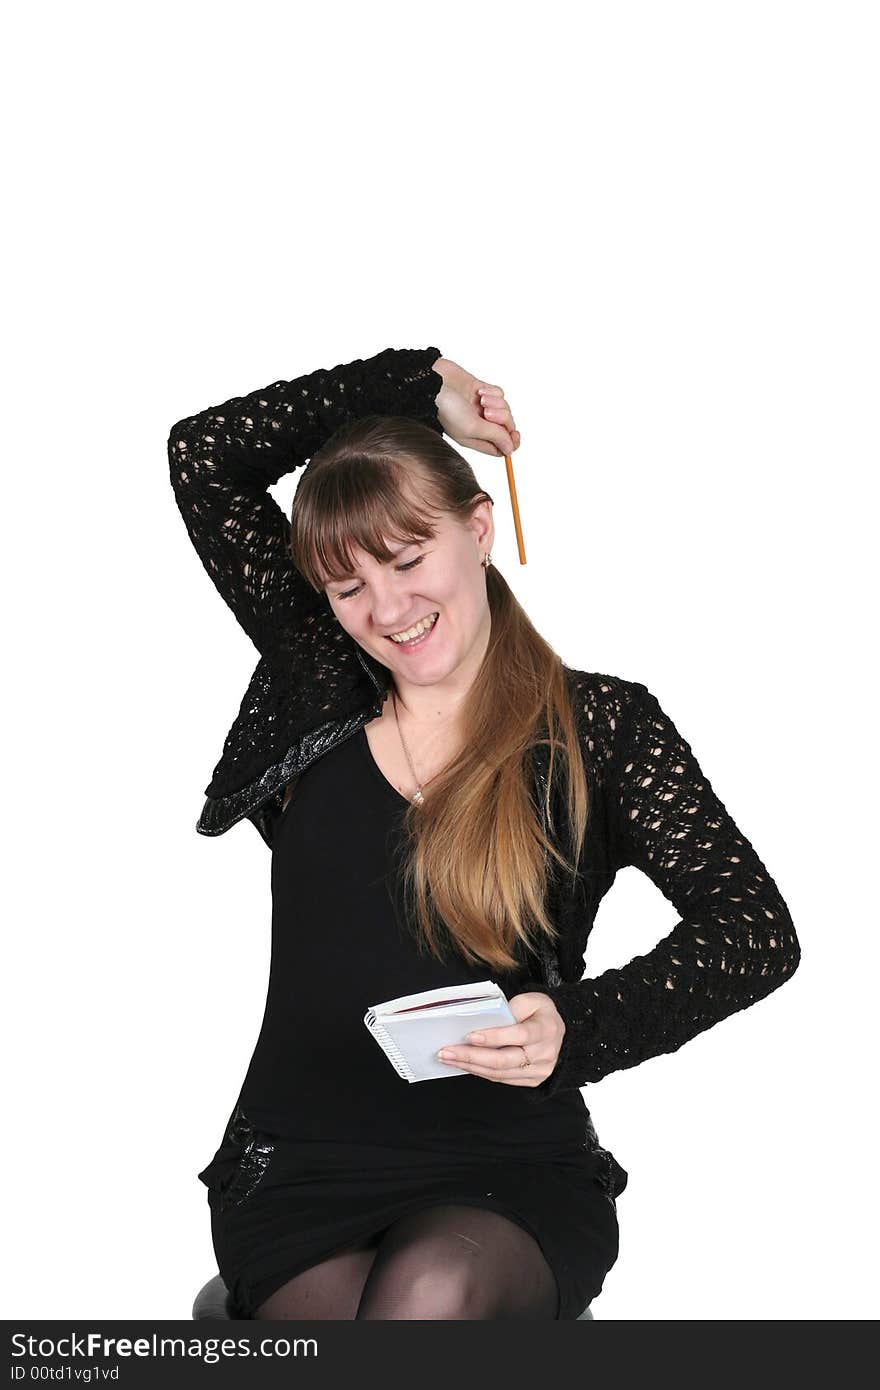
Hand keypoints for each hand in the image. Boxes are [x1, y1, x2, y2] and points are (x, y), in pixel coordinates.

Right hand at [432, 357, 521, 456]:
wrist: (433, 382)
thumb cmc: (446, 407)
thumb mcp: (472, 428)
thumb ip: (495, 437)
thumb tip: (510, 449)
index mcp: (474, 439)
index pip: (500, 447)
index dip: (510, 442)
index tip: (514, 434)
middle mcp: (477, 424)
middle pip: (505, 426)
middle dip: (502, 418)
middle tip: (487, 413)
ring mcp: (479, 407)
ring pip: (504, 408)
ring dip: (497, 403)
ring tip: (482, 399)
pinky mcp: (481, 390)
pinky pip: (499, 393)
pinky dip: (493, 392)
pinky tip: (479, 390)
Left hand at [436, 991, 564, 1086]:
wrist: (560, 1031)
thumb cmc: (541, 1013)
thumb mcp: (532, 999)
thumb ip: (512, 1007)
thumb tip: (485, 1020)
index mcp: (546, 1029)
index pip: (519, 1035)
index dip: (494, 1037)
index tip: (469, 1036)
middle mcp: (545, 1054)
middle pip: (504, 1060)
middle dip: (471, 1056)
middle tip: (446, 1051)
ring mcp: (539, 1071)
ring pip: (499, 1073)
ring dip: (470, 1066)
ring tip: (448, 1059)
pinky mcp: (531, 1080)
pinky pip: (502, 1079)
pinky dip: (480, 1072)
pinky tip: (464, 1064)